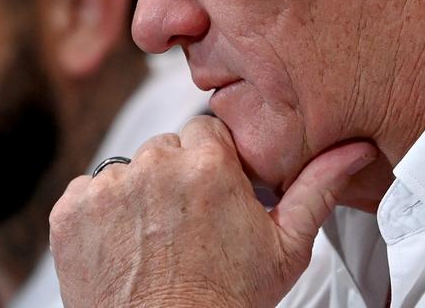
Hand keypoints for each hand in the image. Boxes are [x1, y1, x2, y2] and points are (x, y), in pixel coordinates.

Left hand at [48, 115, 377, 307]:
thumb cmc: (226, 302)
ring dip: (138, 194)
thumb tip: (354, 149)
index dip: (214, 167)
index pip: (207, 133)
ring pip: (128, 169)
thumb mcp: (286, 247)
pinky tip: (126, 247)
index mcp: (208, 164)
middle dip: (177, 177)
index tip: (216, 198)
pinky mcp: (70, 211)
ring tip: (157, 241)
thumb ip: (317, 187)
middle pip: (166, 148)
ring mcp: (108, 187)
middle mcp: (154, 165)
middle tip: (189, 225)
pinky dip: (102, 215)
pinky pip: (88, 191)